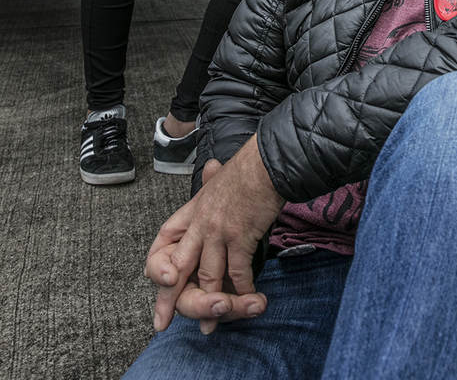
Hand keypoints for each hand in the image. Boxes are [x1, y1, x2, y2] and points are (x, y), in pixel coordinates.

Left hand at [144, 136, 283, 333]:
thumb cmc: (249, 167)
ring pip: (208, 277)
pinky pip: (238, 272)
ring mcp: (219, 231)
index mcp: (193, 210)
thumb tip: (211, 167)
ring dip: (212, 304)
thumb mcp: (222, 174)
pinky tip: (249, 299)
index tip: (159, 282)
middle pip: (179, 267)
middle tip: (162, 322)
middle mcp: (200, 223)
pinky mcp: (240, 236)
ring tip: (211, 325)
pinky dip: (244, 290)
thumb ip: (213, 180)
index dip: (158, 262)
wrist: (268, 161)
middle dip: (170, 298)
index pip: (164, 238)